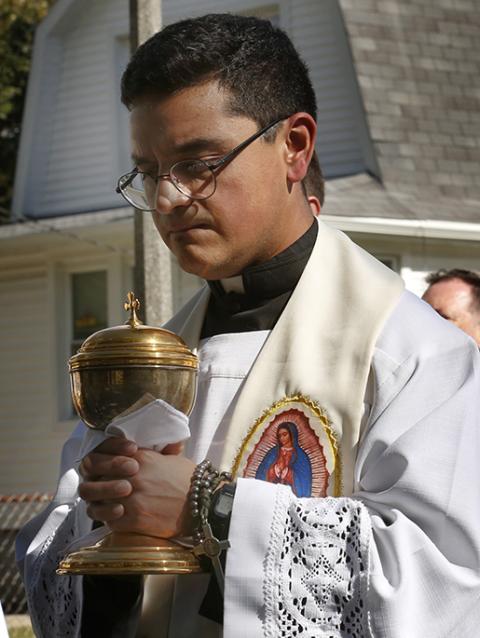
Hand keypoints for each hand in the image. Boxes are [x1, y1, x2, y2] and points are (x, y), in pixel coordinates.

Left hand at [79, 437, 194, 537]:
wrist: (203, 502)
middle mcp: (133, 476)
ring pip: (99, 502)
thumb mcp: (170, 457)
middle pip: (98, 480)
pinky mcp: (136, 520)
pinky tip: (116, 519)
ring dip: (100, 505)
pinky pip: (110, 521)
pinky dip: (110, 521)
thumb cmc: (188, 479)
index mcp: (140, 458)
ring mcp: (133, 499)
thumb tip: (144, 445)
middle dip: (97, 485)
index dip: (100, 465)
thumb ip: (151, 452)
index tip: (102, 471)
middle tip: (100, 490)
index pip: (104, 457)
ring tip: (105, 506)